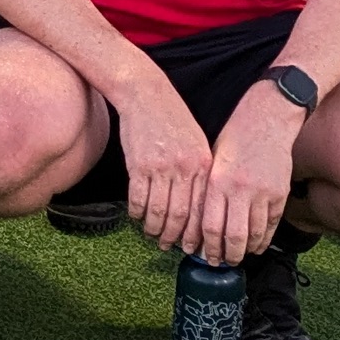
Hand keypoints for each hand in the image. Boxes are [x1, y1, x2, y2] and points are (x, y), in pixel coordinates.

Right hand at [110, 75, 214, 254]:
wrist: (146, 93)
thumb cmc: (171, 118)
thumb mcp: (196, 142)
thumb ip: (199, 172)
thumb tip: (198, 206)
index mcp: (202, 164)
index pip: (202, 209)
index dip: (197, 232)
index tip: (193, 246)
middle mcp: (184, 168)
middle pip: (181, 215)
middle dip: (175, 237)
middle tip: (169, 246)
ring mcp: (160, 167)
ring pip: (158, 211)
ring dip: (154, 228)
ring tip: (152, 235)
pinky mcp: (138, 164)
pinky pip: (137, 198)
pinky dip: (136, 212)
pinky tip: (136, 216)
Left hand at [188, 83, 304, 265]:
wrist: (268, 117)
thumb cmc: (235, 135)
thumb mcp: (212, 159)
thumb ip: (208, 189)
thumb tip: (200, 220)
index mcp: (218, 181)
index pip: (210, 227)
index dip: (206, 247)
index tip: (202, 255)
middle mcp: (240, 190)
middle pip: (233, 237)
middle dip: (225, 256)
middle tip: (220, 263)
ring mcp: (263, 193)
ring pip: (255, 235)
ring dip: (245, 251)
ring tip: (237, 257)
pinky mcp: (280, 193)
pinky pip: (272, 225)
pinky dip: (264, 240)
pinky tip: (256, 246)